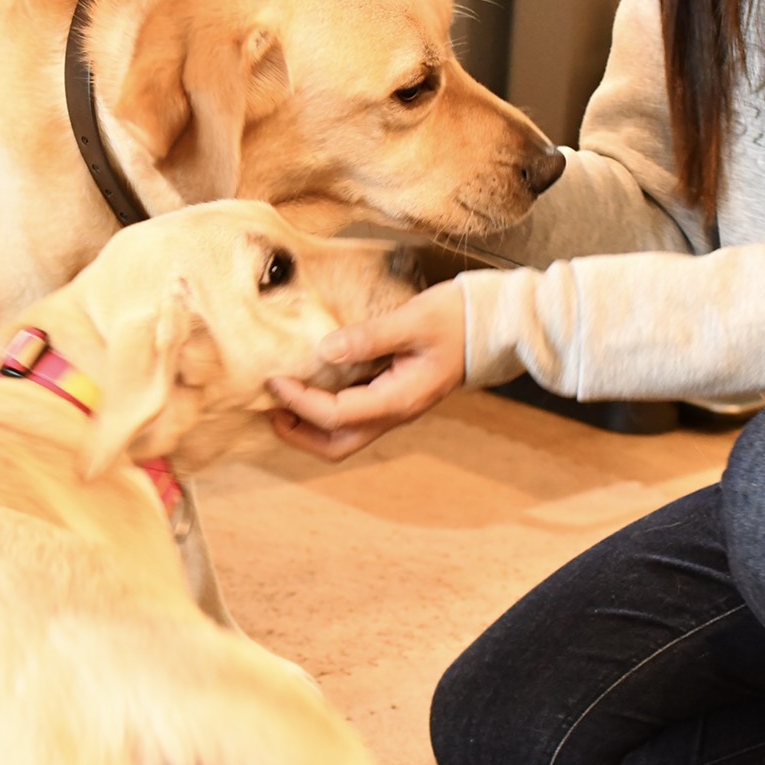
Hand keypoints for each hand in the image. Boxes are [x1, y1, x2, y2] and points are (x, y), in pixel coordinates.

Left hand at [267, 281, 465, 460]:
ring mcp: (396, 408)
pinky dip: (327, 413)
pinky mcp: (395, 397)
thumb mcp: (413, 320)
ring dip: (310, 428)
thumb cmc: (458, 319)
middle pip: (337, 445)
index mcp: (399, 399)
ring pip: (345, 436)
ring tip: (283, 404)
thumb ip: (369, 337)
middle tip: (270, 409)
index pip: (336, 414)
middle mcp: (396, 412)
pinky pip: (355, 418)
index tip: (275, 379)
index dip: (299, 401)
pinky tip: (314, 389)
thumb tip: (324, 351)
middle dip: (298, 434)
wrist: (494, 326)